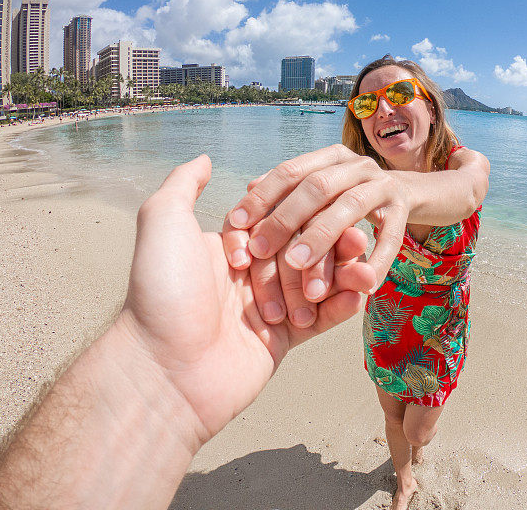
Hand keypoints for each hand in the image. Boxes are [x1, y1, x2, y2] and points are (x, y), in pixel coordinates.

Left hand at [120, 155, 371, 440]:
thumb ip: (184, 185)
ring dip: (343, 274)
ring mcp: (269, 308)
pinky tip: (360, 294)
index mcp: (229, 248)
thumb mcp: (163, 222)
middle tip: (356, 239)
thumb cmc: (162, 291)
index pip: (279, 221)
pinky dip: (342, 306)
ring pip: (317, 282)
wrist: (163, 370)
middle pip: (303, 250)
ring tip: (364, 270)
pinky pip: (321, 320)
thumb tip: (204, 158)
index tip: (331, 207)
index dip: (305, 216)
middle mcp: (249, 275)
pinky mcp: (282, 342)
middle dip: (331, 245)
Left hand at [223, 144, 408, 294]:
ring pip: (351, 208)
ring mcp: (382, 187)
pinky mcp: (403, 214)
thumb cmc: (339, 202)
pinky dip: (376, 263)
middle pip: (318, 188)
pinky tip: (360, 288)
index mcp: (328, 158)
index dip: (262, 196)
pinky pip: (390, 240)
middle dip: (286, 219)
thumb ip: (279, 190)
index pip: (289, 172)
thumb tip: (242, 184)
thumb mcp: (309, 191)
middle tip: (260, 251)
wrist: (403, 197)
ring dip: (323, 240)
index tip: (235, 223)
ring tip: (299, 272)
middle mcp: (355, 167)